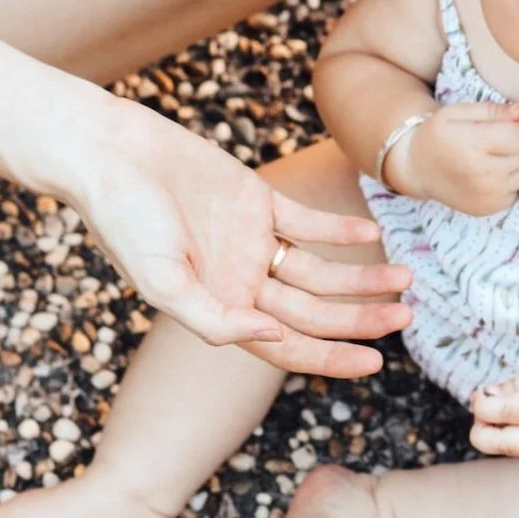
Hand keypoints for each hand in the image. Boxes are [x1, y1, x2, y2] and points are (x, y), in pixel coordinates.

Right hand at [70, 97, 413, 376]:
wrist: (112, 152)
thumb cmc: (124, 219)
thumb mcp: (161, 280)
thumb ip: (212, 319)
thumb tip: (270, 339)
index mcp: (219, 308)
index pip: (287, 346)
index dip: (331, 358)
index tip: (375, 365)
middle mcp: (240, 281)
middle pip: (314, 311)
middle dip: (360, 318)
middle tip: (406, 316)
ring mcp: (250, 240)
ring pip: (319, 269)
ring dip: (360, 275)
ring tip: (404, 278)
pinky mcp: (255, 198)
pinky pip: (307, 221)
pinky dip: (339, 228)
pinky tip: (371, 231)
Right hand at [387, 100, 518, 215]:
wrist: (418, 169)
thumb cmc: (438, 135)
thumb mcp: (456, 112)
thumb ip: (491, 110)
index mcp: (472, 144)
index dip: (518, 127)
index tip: (506, 125)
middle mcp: (482, 173)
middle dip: (515, 144)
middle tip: (494, 140)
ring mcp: (486, 195)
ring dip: (514, 164)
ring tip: (492, 157)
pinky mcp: (488, 209)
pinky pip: (515, 192)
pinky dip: (508, 182)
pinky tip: (489, 174)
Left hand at [470, 350, 518, 457]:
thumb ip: (513, 384)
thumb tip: (484, 397)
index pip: (498, 414)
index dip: (479, 405)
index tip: (478, 393)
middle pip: (498, 445)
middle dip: (479, 431)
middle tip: (481, 410)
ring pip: (508, 450)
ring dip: (492, 435)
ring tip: (496, 411)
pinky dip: (508, 436)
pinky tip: (512, 418)